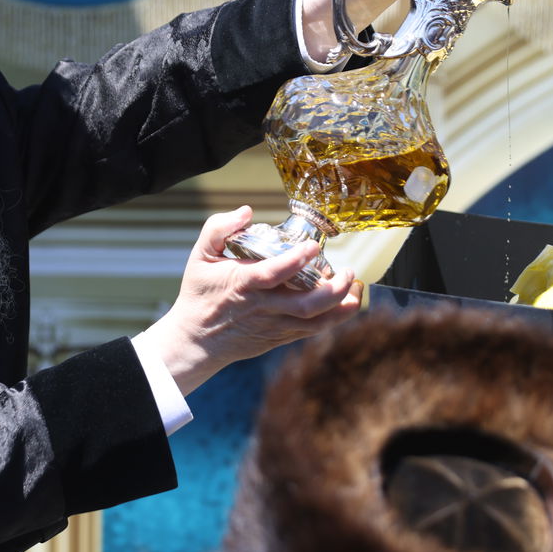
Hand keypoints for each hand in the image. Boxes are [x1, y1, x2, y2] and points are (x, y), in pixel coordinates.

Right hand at [139, 206, 362, 396]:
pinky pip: (313, 330)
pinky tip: (346, 303)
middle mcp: (263, 308)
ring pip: (316, 321)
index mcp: (242, 284)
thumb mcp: (200, 255)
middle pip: (306, 304)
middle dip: (334, 289)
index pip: (273, 274)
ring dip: (342, 306)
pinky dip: (334, 318)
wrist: (196, 340)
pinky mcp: (281, 337)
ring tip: (356, 287)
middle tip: (347, 270)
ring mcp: (274, 325)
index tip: (313, 246)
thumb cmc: (200, 294)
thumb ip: (218, 228)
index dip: (296, 261)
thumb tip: (246, 211)